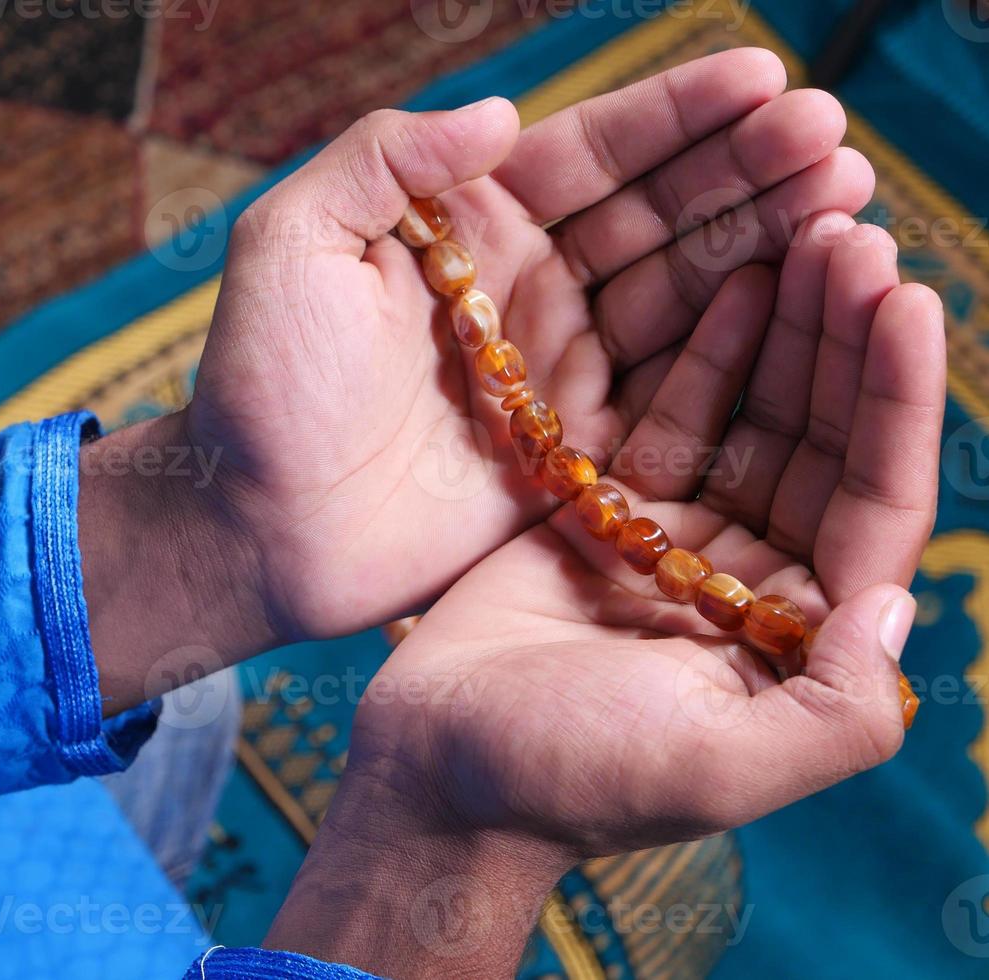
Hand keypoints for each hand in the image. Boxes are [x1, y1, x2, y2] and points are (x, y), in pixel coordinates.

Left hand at [183, 47, 871, 648]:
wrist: (251, 526)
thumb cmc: (258, 385)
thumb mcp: (289, 243)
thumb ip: (384, 161)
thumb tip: (503, 112)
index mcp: (463, 227)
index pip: (589, 153)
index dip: (675, 117)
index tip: (763, 79)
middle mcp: (523, 288)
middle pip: (655, 215)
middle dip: (745, 172)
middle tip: (831, 139)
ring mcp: (555, 370)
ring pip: (680, 294)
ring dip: (762, 248)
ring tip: (846, 205)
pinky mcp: (574, 450)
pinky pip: (670, 393)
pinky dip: (736, 355)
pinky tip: (798, 312)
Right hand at [265, 218, 944, 976]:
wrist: (438, 770)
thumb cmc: (571, 777)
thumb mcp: (719, 768)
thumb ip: (839, 710)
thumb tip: (900, 602)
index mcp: (801, 638)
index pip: (875, 500)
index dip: (898, 399)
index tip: (907, 298)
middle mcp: (757, 581)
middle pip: (823, 439)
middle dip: (845, 338)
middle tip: (851, 232)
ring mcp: (683, 539)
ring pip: (755, 413)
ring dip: (788, 324)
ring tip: (809, 228)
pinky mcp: (610, 510)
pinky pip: (673, 414)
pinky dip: (706, 348)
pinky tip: (734, 276)